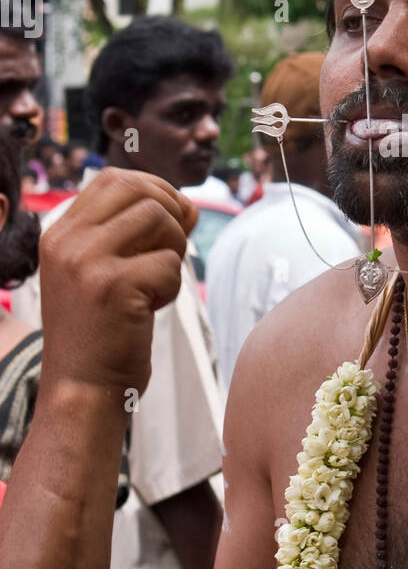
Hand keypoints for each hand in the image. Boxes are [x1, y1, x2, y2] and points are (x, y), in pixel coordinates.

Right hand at [39, 167, 196, 398]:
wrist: (81, 390)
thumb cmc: (101, 332)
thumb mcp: (101, 272)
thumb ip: (134, 235)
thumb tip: (187, 206)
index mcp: (59, 234)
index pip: (113, 179)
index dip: (154, 190)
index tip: (171, 221)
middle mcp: (67, 241)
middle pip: (140, 189)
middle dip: (171, 213)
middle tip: (172, 251)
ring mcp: (86, 261)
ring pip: (159, 217)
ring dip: (174, 250)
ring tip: (158, 284)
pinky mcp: (113, 286)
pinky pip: (169, 262)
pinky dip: (173, 286)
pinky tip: (151, 308)